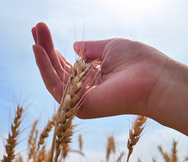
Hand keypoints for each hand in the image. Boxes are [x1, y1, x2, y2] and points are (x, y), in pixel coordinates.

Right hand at [32, 22, 168, 117]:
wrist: (154, 78)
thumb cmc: (137, 61)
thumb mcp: (109, 47)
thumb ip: (90, 48)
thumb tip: (74, 46)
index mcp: (95, 76)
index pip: (68, 64)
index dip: (55, 48)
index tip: (43, 30)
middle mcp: (86, 89)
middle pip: (59, 70)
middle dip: (46, 49)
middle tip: (35, 28)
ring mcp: (82, 99)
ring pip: (54, 78)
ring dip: (42, 58)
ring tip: (34, 38)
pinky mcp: (80, 106)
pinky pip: (57, 87)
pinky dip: (46, 69)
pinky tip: (39, 51)